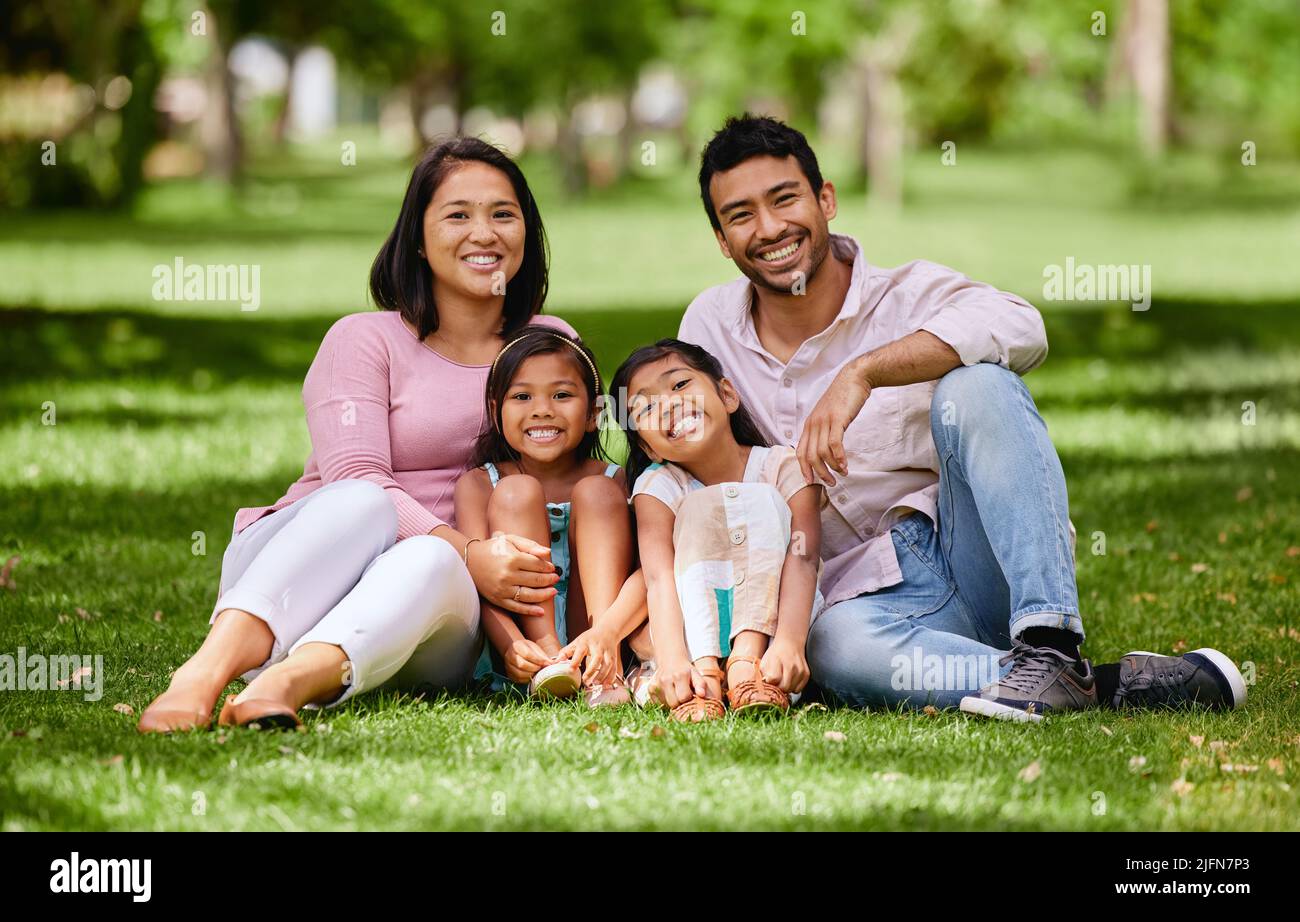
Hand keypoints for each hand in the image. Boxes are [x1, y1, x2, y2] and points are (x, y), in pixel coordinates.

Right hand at [466, 533, 557, 617]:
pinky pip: (516, 608)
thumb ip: (529, 545)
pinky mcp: (497, 600)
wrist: (468, 560)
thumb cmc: (493, 548)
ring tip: (553, 592)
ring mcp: (502, 589)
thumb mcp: (510, 540)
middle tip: (556, 578)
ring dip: (544, 595)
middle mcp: (507, 575)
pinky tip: (541, 611)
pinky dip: (530, 611)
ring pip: (529, 596)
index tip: (552, 567)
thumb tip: (548, 552)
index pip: (537, 565)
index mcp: (512, 558)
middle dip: (549, 580)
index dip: (548, 567)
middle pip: (536, 580)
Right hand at [502, 637, 553, 683]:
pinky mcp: (509, 674)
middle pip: (522, 664)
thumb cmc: (528, 649)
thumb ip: (543, 656)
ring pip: (520, 674)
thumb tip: (551, 664)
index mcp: (516, 646)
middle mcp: (509, 655)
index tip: (545, 663)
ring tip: (537, 672)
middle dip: (534, 668)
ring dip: (531, 674)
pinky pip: (518, 679)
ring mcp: (508, 666)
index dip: (538, 660)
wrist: (517, 652)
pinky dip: (527, 679)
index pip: (527, 654)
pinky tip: (532, 675)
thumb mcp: (535, 648)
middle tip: (541, 668)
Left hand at [559, 627, 617, 684]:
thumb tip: (555, 663)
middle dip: (592, 670)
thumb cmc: (589, 638)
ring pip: (608, 664)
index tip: (571, 670)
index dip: (575, 660)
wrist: (608, 631)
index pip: (580, 651)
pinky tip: (606, 684)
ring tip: (596, 684)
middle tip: (585, 680)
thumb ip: (566, 652)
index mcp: (586, 642)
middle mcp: (598, 647)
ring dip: (603, 675)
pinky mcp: (614, 657)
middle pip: (597, 658)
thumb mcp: (577, 642)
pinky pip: (614, 668)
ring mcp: (607, 652)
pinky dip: (611, 677)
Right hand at [658, 654, 716, 707]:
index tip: (689, 693)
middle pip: (673, 703)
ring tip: (675, 692)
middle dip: (679, 702)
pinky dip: (664, 701)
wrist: (669, 659)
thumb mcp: (695, 674)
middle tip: (681, 694)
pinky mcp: (650, 688)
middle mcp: (665, 679)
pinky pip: (658, 703)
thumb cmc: (685, 670)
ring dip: (671, 702)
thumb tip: (702, 694)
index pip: (683, 697)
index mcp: (679, 675)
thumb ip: (701, 684)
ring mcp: (656, 684)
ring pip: (665, 705)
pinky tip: (668, 693)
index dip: (688, 698)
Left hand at [760, 639, 809, 693]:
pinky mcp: (806, 674)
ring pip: (792, 689)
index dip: (770, 682)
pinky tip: (790, 679)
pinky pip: (798, 689)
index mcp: (778, 659)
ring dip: (786, 688)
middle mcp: (791, 664)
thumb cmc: (775, 654)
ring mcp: (800, 669)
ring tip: (782, 680)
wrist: (790, 644)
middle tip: (775, 683)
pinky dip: (793, 687)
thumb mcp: (764, 661)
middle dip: (778, 688)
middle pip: (784, 687)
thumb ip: (763, 674)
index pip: (774, 678)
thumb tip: (766, 685)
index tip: (768, 680)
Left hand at [797, 359, 870, 485]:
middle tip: (830, 483)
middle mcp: (813, 424)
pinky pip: (834, 444)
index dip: (804, 468)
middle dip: (819, 473)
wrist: (854, 378)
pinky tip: (845, 464)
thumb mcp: (829, 415)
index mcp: (809, 424)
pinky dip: (839, 457)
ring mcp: (824, 421)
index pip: (800, 451)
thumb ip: (824, 430)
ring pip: (822, 452)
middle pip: (810, 456)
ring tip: (842, 473)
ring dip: (832, 467)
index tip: (811, 481)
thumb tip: (827, 449)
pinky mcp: (837, 419)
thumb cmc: (843, 398)